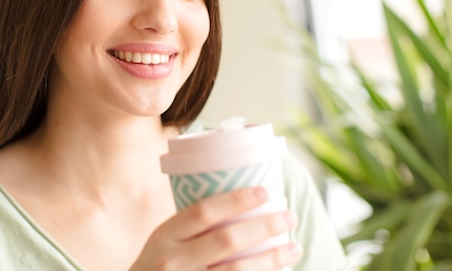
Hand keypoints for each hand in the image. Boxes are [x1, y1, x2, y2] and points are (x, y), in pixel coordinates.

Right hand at [129, 187, 301, 270]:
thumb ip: (192, 227)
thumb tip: (244, 203)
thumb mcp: (164, 241)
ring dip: (272, 259)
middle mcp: (173, 261)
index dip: (236, 201)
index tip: (265, 192)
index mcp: (164, 236)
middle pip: (226, 240)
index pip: (203, 212)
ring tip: (294, 247)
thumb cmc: (161, 265)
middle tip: (290, 216)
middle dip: (264, 226)